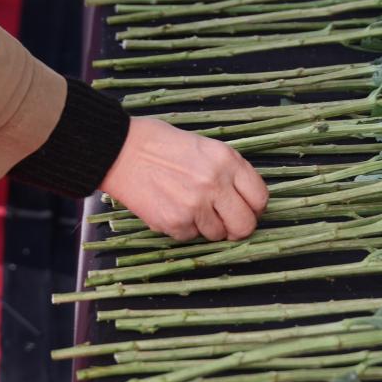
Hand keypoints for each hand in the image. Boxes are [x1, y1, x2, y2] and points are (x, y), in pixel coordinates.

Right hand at [101, 118, 268, 241]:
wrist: (121, 150)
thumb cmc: (161, 143)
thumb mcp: (205, 146)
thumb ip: (227, 172)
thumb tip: (243, 199)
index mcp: (227, 160)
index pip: (259, 198)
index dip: (254, 208)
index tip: (246, 209)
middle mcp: (215, 183)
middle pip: (245, 225)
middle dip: (237, 227)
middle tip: (225, 221)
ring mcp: (195, 205)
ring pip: (217, 235)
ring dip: (207, 227)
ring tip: (190, 207)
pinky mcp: (174, 222)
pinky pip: (189, 237)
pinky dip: (183, 228)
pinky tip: (171, 207)